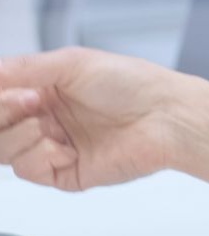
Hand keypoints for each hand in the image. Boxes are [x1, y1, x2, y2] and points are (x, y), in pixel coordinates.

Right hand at [0, 47, 185, 190]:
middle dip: (5, 113)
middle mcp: (46, 116)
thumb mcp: (72, 63)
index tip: (11, 91)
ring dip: (22, 136)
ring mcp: (53, 145)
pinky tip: (67, 148)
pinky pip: (29, 170)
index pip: (1, 95)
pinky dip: (41, 157)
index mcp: (46, 87)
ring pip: (5, 149)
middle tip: (30, 102)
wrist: (164, 117)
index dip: (1, 97)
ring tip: (51, 126)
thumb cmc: (131, 83)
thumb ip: (25, 68)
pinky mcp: (63, 172)